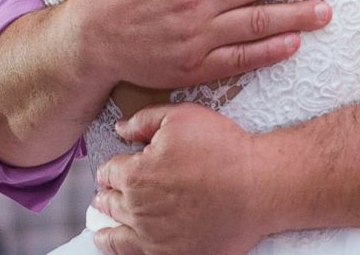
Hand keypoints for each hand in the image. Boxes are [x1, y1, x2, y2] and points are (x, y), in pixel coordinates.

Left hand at [93, 104, 276, 254]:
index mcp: (136, 174)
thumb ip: (144, 121)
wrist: (257, 187)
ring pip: (117, 233)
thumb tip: (121, 128)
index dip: (111, 169)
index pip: (110, 172)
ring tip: (102, 228)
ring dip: (107, 226)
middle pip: (111, 203)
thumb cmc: (223, 150)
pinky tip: (118, 246)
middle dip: (107, 197)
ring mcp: (153, 237)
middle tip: (104, 197)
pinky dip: (120, 249)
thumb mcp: (182, 118)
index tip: (112, 172)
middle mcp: (138, 209)